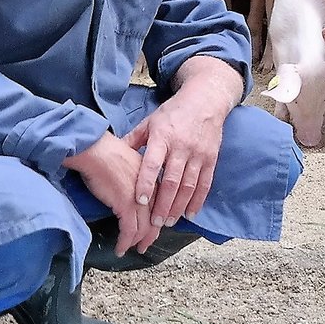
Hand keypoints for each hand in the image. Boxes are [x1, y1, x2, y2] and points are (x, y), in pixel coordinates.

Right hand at [62, 133, 153, 256]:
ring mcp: (140, 198)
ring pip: (145, 228)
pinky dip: (125, 242)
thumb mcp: (128, 165)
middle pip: (156, 219)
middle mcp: (151, 190)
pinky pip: (129, 231)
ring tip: (132, 249)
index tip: (151, 229)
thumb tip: (129, 191)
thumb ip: (135, 179)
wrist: (96, 150)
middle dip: (151, 235)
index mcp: (153, 179)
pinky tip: (120, 248)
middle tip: (145, 245)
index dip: (156, 220)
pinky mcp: (126, 205)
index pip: (160, 205)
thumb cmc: (106, 154)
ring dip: (139, 242)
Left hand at [125, 56, 240, 247]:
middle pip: (172, 180)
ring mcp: (198, 153)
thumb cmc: (174, 112)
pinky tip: (190, 213)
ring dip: (179, 206)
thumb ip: (133, 139)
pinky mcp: (211, 158)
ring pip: (189, 185)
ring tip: (170, 222)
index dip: (145, 182)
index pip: (153, 163)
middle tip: (155, 223)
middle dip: (163, 204)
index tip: (139, 200)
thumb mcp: (150, 121)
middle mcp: (181, 146)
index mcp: (163, 136)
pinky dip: (198, 200)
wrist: (205, 100)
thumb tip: (113, 153)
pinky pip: (205, 183)